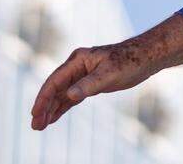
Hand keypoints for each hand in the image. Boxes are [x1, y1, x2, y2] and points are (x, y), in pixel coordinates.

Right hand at [29, 40, 156, 130]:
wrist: (146, 56)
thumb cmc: (129, 61)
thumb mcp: (109, 74)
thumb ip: (89, 85)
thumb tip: (69, 96)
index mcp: (78, 60)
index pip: (55, 81)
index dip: (44, 98)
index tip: (35, 114)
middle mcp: (77, 66)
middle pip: (55, 88)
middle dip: (44, 107)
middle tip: (35, 126)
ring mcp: (83, 75)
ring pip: (62, 94)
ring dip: (51, 109)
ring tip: (40, 126)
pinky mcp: (90, 83)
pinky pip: (71, 96)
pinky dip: (62, 107)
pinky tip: (54, 117)